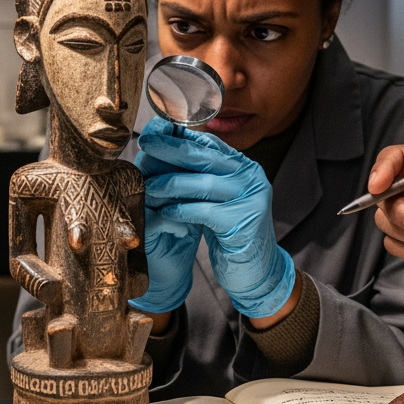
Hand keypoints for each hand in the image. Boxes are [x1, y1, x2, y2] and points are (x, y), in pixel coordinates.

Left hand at [136, 118, 294, 318]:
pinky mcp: (244, 222)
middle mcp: (252, 178)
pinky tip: (164, 211)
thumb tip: (167, 149)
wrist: (258, 272)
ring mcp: (251, 199)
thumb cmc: (231, 234)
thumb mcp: (219, 199)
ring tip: (148, 185)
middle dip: (171, 150)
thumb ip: (203, 176)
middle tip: (146, 144)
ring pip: (204, 183)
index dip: (181, 136)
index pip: (210, 144)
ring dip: (171, 183)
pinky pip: (205, 211)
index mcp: (245, 167)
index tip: (155, 132)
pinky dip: (181, 210)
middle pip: (206, 157)